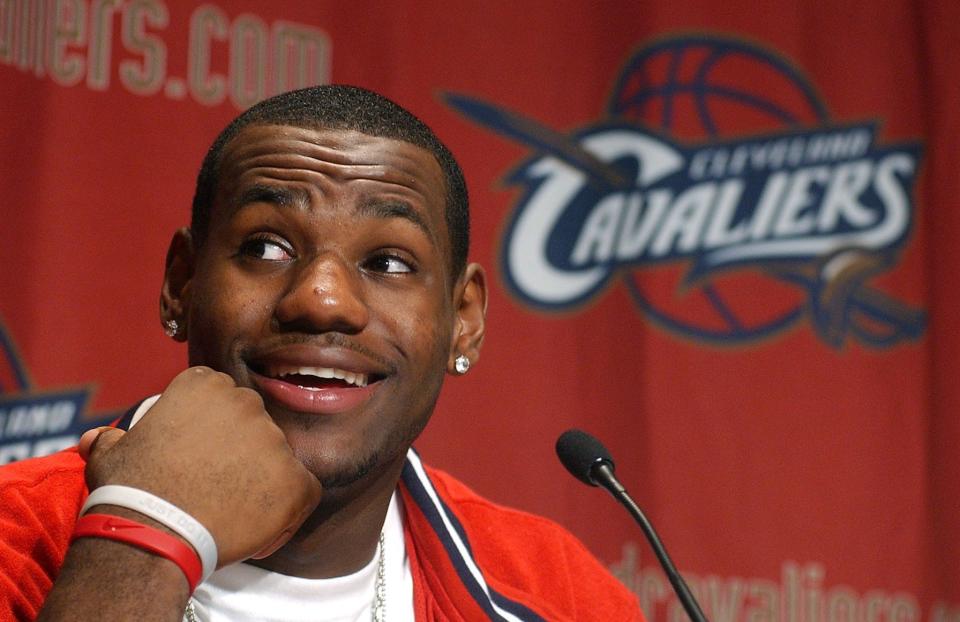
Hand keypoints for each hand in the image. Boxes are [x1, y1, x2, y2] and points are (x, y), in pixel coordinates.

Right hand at [79, 366, 321, 566]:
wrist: (152, 531)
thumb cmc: (128, 490)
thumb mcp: (110, 455)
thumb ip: (113, 439)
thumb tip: (98, 438)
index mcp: (204, 385)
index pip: (220, 397)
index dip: (211, 426)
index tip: (198, 452)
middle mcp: (245, 402)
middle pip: (252, 422)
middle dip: (239, 448)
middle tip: (215, 481)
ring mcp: (274, 439)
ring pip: (277, 455)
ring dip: (261, 477)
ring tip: (231, 508)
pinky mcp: (295, 478)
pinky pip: (305, 488)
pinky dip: (290, 505)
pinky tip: (264, 521)